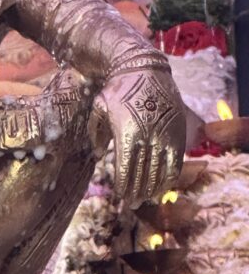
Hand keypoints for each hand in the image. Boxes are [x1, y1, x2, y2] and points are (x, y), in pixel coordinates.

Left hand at [90, 67, 184, 204]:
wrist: (142, 69)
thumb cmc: (116, 89)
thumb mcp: (99, 109)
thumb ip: (96, 134)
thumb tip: (100, 157)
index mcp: (126, 134)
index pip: (125, 170)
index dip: (123, 187)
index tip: (121, 197)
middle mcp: (147, 137)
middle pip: (143, 175)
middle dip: (137, 193)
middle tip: (132, 204)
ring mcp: (165, 135)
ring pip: (160, 172)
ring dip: (153, 189)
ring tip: (146, 199)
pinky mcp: (177, 132)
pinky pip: (176, 162)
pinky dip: (170, 177)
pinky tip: (164, 187)